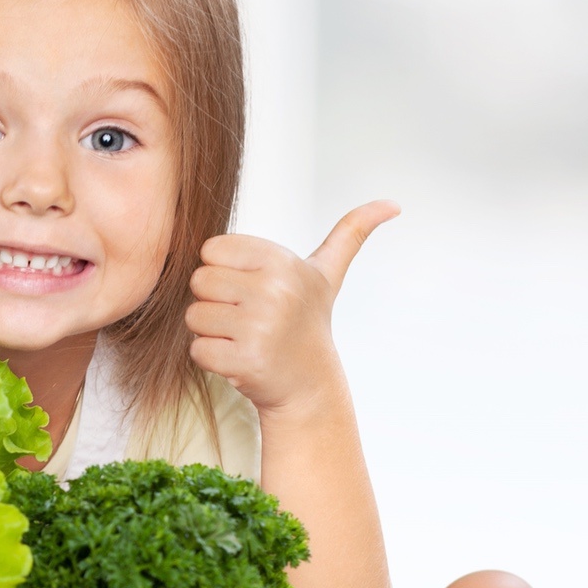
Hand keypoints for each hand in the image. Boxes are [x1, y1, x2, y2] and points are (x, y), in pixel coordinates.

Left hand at [185, 202, 397, 415]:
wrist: (310, 384)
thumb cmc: (306, 322)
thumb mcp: (326, 274)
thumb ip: (349, 233)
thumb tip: (392, 203)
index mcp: (283, 263)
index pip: (212, 250)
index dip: (225, 272)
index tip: (252, 289)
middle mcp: (274, 291)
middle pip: (199, 282)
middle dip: (216, 302)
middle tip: (247, 318)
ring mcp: (259, 327)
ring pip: (194, 316)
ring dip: (212, 332)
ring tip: (244, 338)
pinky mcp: (244, 361)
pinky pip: (196, 350)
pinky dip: (211, 359)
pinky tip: (239, 359)